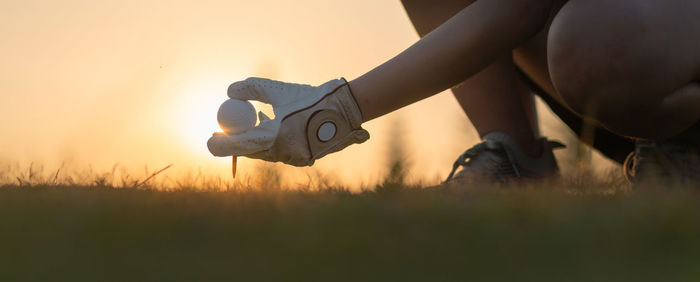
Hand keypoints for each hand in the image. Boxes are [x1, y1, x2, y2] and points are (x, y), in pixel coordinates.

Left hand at [207, 77, 368, 165]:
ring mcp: (294, 160)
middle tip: (225, 133)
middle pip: (250, 152)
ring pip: (266, 153)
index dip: (218, 144)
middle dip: (236, 144)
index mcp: (272, 138)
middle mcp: (281, 154)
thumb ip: (253, 89)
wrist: (345, 111)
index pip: (236, 146)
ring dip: (257, 141)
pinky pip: (281, 153)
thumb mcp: (279, 90)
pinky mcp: (304, 160)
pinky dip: (274, 142)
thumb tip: (229, 91)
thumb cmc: (311, 99)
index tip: (208, 137)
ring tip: (257, 122)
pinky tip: (275, 125)